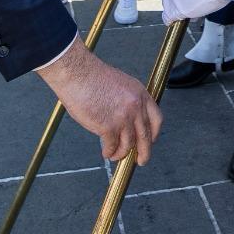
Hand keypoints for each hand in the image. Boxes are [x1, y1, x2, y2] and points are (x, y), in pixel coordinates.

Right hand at [36, 42, 161, 163]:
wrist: (77, 73)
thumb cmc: (91, 77)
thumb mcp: (120, 85)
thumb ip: (128, 102)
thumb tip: (127, 121)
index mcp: (140, 94)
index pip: (156, 119)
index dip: (153, 134)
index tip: (150, 141)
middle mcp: (136, 107)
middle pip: (145, 136)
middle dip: (144, 152)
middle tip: (141, 160)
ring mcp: (123, 117)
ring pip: (128, 144)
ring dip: (121, 153)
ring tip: (115, 155)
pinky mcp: (109, 127)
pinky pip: (112, 146)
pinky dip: (109, 152)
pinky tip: (105, 152)